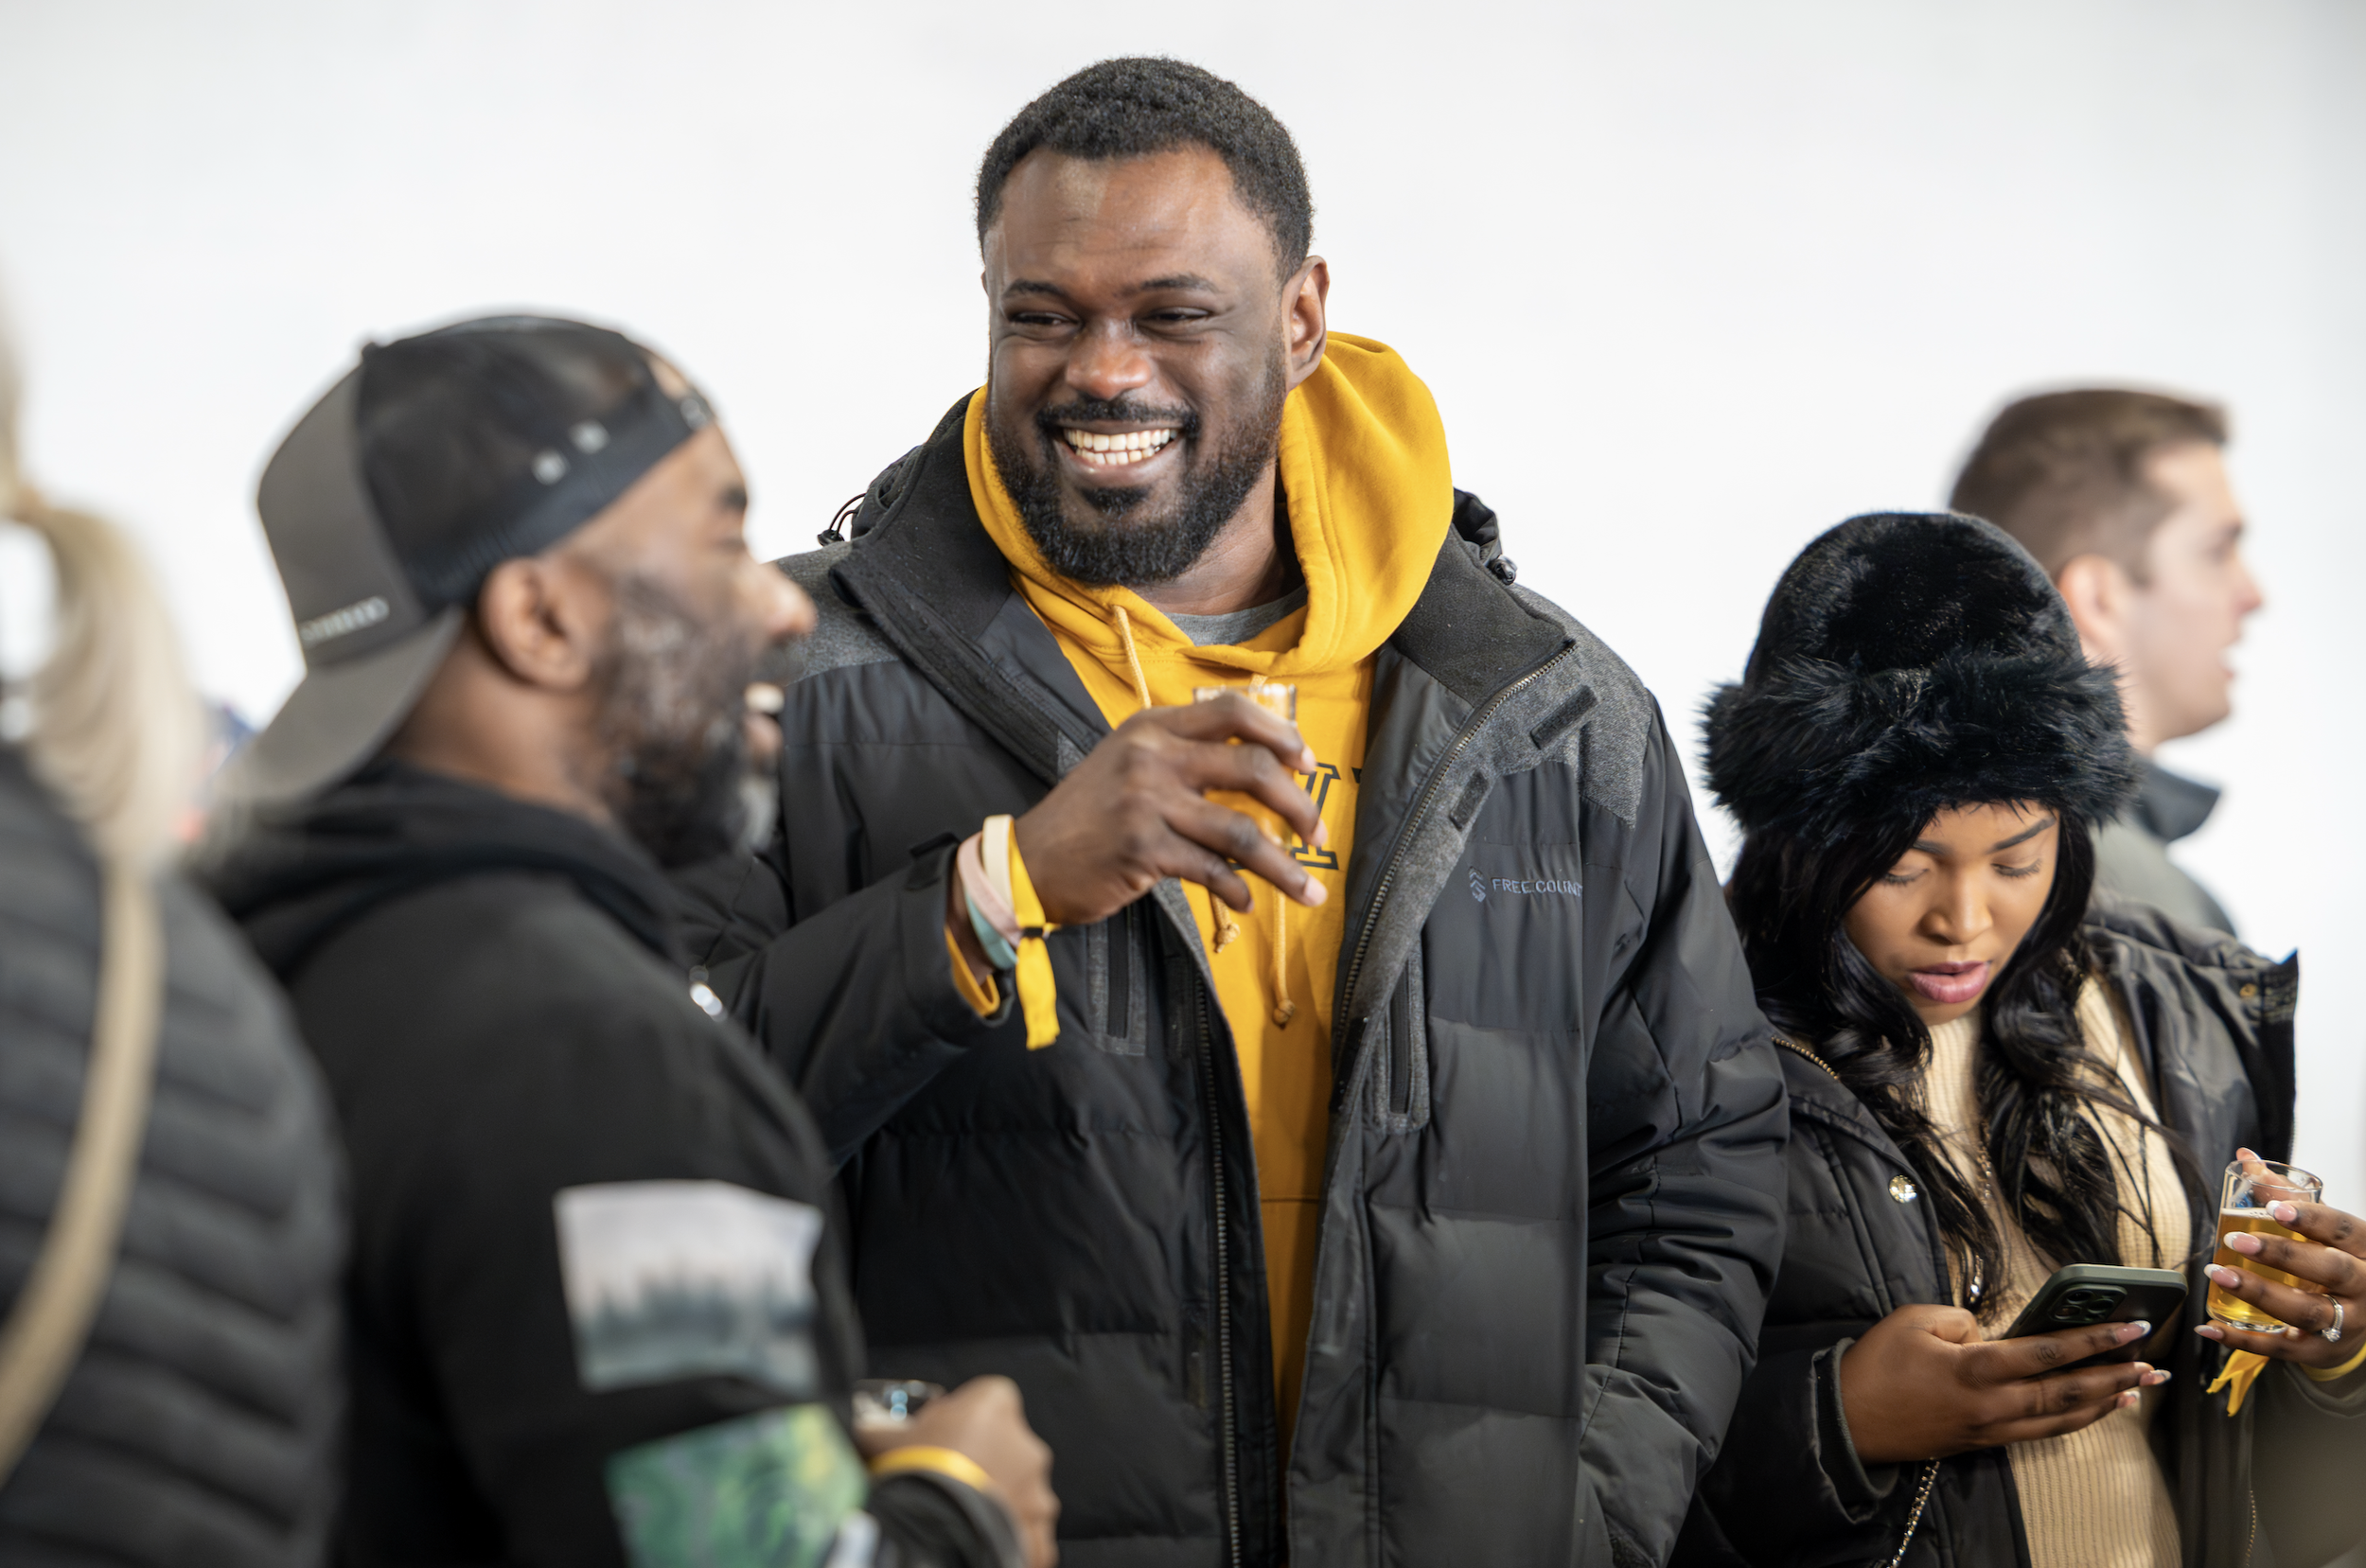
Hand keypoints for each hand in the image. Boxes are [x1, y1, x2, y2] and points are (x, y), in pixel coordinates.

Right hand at [857, 1375, 1058, 1567]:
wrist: (935, 1532)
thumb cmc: (914, 1475)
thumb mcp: (883, 1444)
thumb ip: (876, 1432)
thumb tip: (857, 1431)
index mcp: (995, 1405)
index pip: (989, 1399)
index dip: (966, 1416)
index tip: (943, 1435)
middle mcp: (1027, 1444)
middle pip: (1008, 1445)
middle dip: (985, 1461)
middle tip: (952, 1481)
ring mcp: (1038, 1490)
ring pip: (1020, 1492)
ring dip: (998, 1502)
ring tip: (962, 1516)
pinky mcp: (1041, 1531)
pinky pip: (1029, 1532)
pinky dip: (1010, 1537)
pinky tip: (981, 1542)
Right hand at [1011, 693, 1327, 927]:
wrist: (1027, 862)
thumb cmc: (1087, 818)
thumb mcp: (1128, 764)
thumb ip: (1182, 756)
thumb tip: (1260, 770)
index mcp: (1153, 726)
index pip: (1233, 712)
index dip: (1281, 736)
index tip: (1308, 765)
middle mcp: (1152, 755)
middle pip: (1253, 769)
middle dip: (1299, 805)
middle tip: (1317, 834)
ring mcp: (1147, 801)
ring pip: (1242, 831)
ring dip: (1284, 866)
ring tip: (1308, 891)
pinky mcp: (1143, 848)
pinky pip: (1212, 869)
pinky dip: (1238, 890)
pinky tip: (1247, 902)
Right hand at [1839, 1303, 2164, 1462]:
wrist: (1849, 1420)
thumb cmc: (1877, 1366)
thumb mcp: (1913, 1320)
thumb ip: (1962, 1319)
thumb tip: (1989, 1334)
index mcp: (1976, 1370)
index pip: (2048, 1352)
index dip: (2093, 1339)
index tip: (2130, 1327)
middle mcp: (1994, 1405)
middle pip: (2068, 1391)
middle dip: (2115, 1375)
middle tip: (2153, 1364)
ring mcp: (1992, 1429)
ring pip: (2062, 1418)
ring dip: (2105, 1403)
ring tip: (2138, 1389)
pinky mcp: (1984, 1441)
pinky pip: (2042, 1431)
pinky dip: (2075, 1420)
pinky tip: (2093, 1411)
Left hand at [2198, 1187, 2365, 1371]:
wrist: (2361, 1317)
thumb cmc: (2335, 1261)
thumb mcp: (2322, 1231)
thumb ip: (2284, 1195)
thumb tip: (2245, 1156)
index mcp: (2365, 1250)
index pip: (2345, 1230)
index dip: (2313, 1219)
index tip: (2277, 1209)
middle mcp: (2363, 1287)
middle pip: (2330, 1270)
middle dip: (2283, 1254)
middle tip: (2236, 1241)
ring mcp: (2347, 1324)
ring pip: (2307, 1312)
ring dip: (2260, 1293)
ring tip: (2219, 1273)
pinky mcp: (2321, 1351)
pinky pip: (2282, 1350)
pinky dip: (2242, 1340)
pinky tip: (2210, 1326)